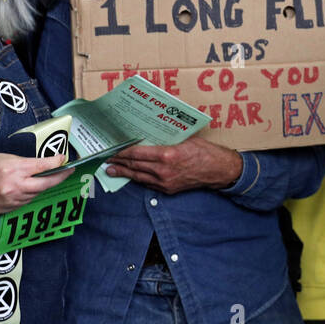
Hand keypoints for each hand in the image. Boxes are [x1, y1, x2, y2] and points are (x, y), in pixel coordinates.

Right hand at [0, 153, 69, 212]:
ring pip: (37, 193)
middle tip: (69, 171)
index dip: (56, 163)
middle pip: (45, 184)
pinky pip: (28, 201)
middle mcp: (14, 186)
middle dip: (60, 177)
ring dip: (45, 186)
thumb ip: (26, 162)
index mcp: (13, 169)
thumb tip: (46, 164)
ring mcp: (12, 199)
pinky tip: (34, 187)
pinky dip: (33, 194)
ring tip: (53, 178)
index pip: (42, 166)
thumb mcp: (6, 157)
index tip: (65, 160)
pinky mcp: (10, 208)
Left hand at [105, 139, 244, 194]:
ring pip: (139, 177)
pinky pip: (148, 184)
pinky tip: (131, 176)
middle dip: (119, 163)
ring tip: (111, 171)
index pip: (138, 154)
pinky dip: (138, 179)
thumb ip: (167, 139)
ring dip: (124, 173)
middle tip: (106, 160)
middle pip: (135, 166)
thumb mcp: (185, 139)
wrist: (218, 170)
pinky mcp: (168, 189)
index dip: (123, 152)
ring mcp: (165, 182)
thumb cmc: (204, 151)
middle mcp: (163, 170)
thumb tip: (150, 134)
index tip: (113, 150)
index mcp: (167, 155)